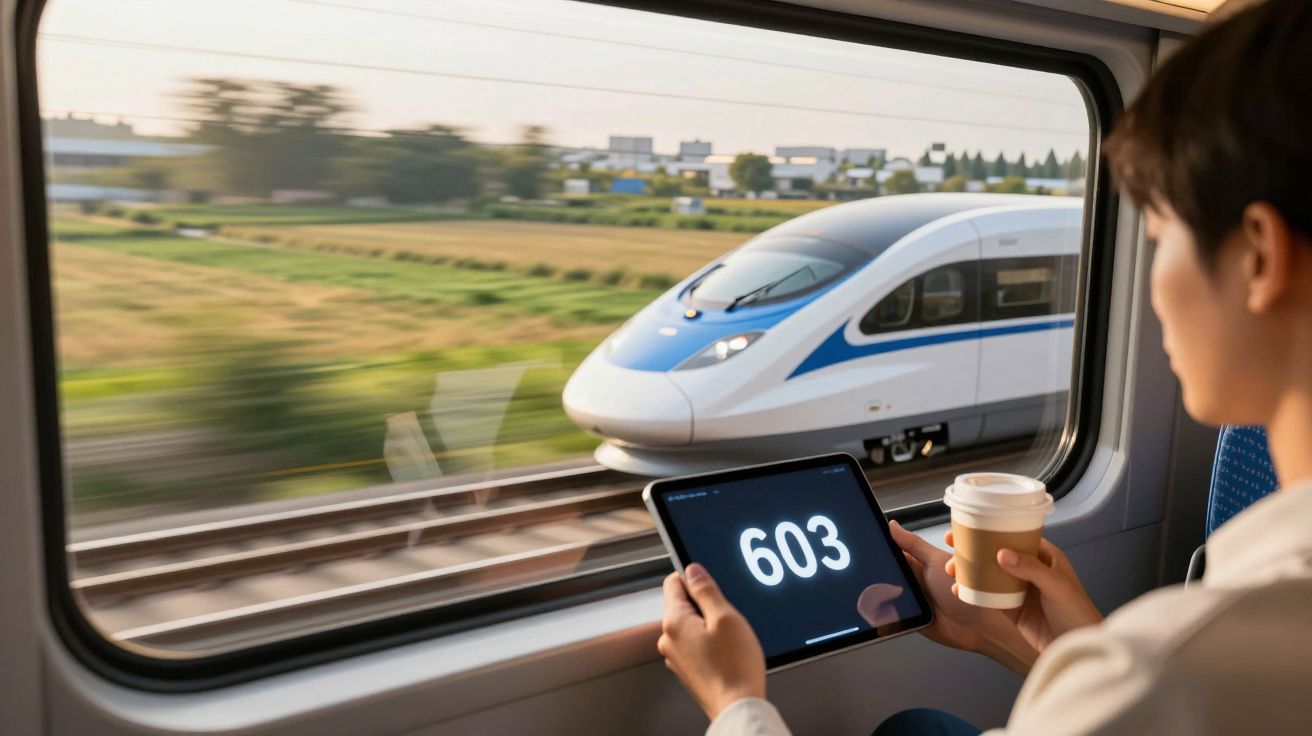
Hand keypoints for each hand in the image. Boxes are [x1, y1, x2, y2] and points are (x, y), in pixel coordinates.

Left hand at [658, 563, 766, 720]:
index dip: (694, 578)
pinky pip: (694, 644)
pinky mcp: (686, 668)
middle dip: (705, 605)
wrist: (737, 707)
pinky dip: (708, 643)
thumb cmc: (734, 668)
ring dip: (708, 625)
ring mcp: (675, 656)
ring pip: (690, 625)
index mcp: (674, 622)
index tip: (710, 583)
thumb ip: (705, 590)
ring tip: (729, 639)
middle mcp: (668, 639)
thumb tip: (692, 570)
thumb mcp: (725, 617)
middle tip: (727, 617)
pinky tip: (726, 652)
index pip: (673, 582)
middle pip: (683, 604)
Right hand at [890, 521, 1102, 674]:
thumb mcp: (1057, 587)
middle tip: (952, 547)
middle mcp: (1030, 570)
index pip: (1014, 536)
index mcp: (1044, 557)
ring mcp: (1020, 590)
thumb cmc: (1078, 615)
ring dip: (969, 571)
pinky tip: (960, 591)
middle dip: (973, 550)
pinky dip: (972, 592)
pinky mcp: (1012, 609)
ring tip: (951, 572)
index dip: (990, 529)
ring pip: (988, 574)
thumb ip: (1030, 569)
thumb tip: (1002, 553)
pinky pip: (988, 596)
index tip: (969, 527)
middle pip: (995, 553)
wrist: (1080, 649)